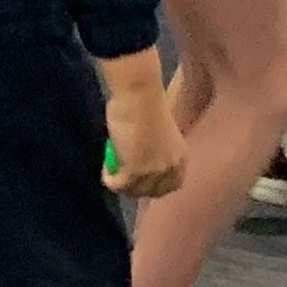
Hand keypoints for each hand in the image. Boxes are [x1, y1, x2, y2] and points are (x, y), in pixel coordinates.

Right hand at [102, 80, 183, 199]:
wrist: (139, 93)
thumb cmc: (145, 102)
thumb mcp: (158, 133)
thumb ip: (154, 150)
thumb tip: (138, 157)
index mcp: (180, 157)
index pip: (172, 185)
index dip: (155, 185)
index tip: (140, 179)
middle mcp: (171, 169)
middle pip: (154, 192)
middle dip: (138, 189)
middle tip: (122, 178)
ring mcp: (154, 172)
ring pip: (135, 192)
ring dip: (121, 185)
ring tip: (111, 171)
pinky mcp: (134, 172)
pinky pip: (119, 185)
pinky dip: (109, 180)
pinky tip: (105, 172)